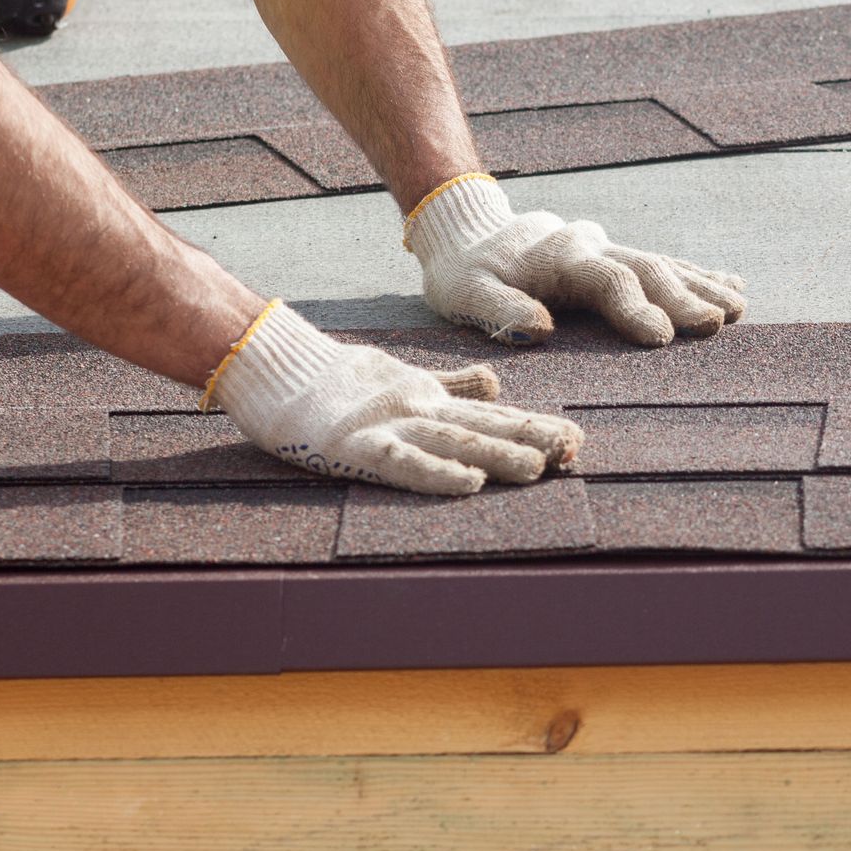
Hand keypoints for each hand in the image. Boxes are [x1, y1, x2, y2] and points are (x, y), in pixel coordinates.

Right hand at [203, 301, 582, 494]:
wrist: (275, 367)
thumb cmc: (337, 381)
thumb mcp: (405, 379)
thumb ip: (450, 384)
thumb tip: (496, 383)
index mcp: (430, 398)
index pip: (492, 413)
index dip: (533, 425)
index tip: (576, 439)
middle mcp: (419, 409)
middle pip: (484, 425)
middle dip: (532, 438)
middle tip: (575, 451)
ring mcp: (389, 426)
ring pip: (455, 439)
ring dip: (499, 453)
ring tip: (539, 466)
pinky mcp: (356, 446)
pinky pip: (403, 462)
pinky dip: (438, 473)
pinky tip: (469, 483)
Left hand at [403, 174, 746, 346]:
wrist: (469, 231)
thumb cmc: (464, 274)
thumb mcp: (465, 292)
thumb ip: (498, 310)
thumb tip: (538, 330)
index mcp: (559, 257)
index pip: (606, 279)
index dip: (634, 307)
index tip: (661, 336)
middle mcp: (591, 246)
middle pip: (646, 268)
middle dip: (683, 296)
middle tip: (717, 323)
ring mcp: (608, 248)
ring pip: (662, 263)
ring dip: (701, 285)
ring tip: (737, 308)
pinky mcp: (615, 256)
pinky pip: (663, 262)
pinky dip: (698, 274)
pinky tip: (732, 285)